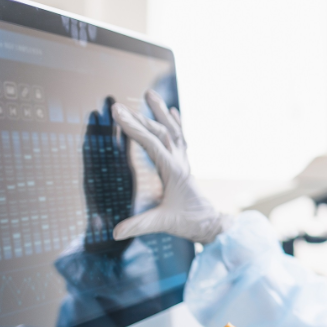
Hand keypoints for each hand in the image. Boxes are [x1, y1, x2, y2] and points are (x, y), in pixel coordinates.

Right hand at [111, 90, 224, 243]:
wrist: (210, 224)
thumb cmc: (188, 222)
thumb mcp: (163, 224)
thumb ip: (140, 226)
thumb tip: (116, 233)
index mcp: (174, 172)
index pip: (152, 144)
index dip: (135, 128)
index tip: (119, 113)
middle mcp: (180, 162)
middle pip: (161, 133)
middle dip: (140, 118)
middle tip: (120, 105)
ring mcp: (184, 161)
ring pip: (173, 131)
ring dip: (161, 113)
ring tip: (150, 93)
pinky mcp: (184, 164)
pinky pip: (180, 138)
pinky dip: (175, 123)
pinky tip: (173, 111)